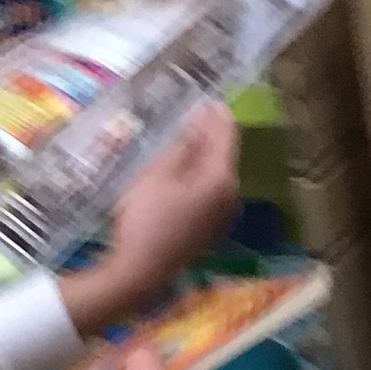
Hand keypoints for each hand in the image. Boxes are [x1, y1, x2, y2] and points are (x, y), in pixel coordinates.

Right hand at [60, 102, 239, 337]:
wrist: (139, 272)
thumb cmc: (145, 219)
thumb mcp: (158, 174)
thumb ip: (184, 146)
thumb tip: (202, 121)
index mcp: (220, 180)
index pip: (226, 137)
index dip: (218, 116)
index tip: (211, 97)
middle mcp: (231, 197)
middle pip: (224, 157)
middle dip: (213, 134)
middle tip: (199, 113)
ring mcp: (223, 217)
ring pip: (218, 176)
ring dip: (206, 156)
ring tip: (190, 137)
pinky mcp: (211, 230)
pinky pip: (211, 193)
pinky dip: (201, 177)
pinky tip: (185, 171)